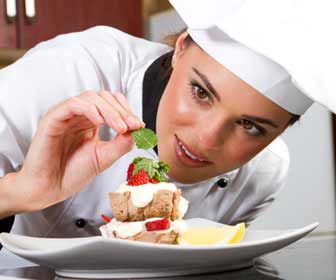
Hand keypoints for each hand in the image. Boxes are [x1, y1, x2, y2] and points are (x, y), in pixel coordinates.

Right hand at [15, 91, 143, 212]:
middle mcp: (79, 116)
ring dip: (110, 110)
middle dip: (121, 110)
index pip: (112, 104)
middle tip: (132, 125)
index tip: (139, 125)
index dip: (126, 110)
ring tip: (120, 127)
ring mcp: (66, 115)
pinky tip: (100, 122)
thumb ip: (122, 142)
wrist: (50, 189)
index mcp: (91, 122)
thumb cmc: (74, 173)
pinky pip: (73, 105)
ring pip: (90, 98)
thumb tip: (138, 129)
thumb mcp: (105, 157)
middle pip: (104, 97)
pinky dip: (90, 110)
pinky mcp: (53, 118)